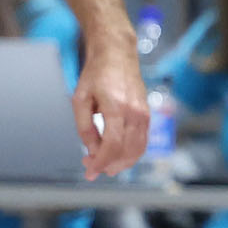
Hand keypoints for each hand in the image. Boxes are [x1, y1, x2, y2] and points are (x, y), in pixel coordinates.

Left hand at [73, 36, 148, 180]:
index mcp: (117, 107)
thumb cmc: (97, 74)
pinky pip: (142, 141)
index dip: (100, 163)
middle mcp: (135, 112)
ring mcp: (144, 113)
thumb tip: (91, 150)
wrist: (117, 55)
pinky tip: (116, 154)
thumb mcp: (80, 99)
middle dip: (108, 165)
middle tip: (90, 167)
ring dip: (121, 162)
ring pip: (138, 149)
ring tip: (103, 163)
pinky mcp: (147, 114)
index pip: (112, 145)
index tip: (90, 172)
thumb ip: (85, 127)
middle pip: (126, 151)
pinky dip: (130, 153)